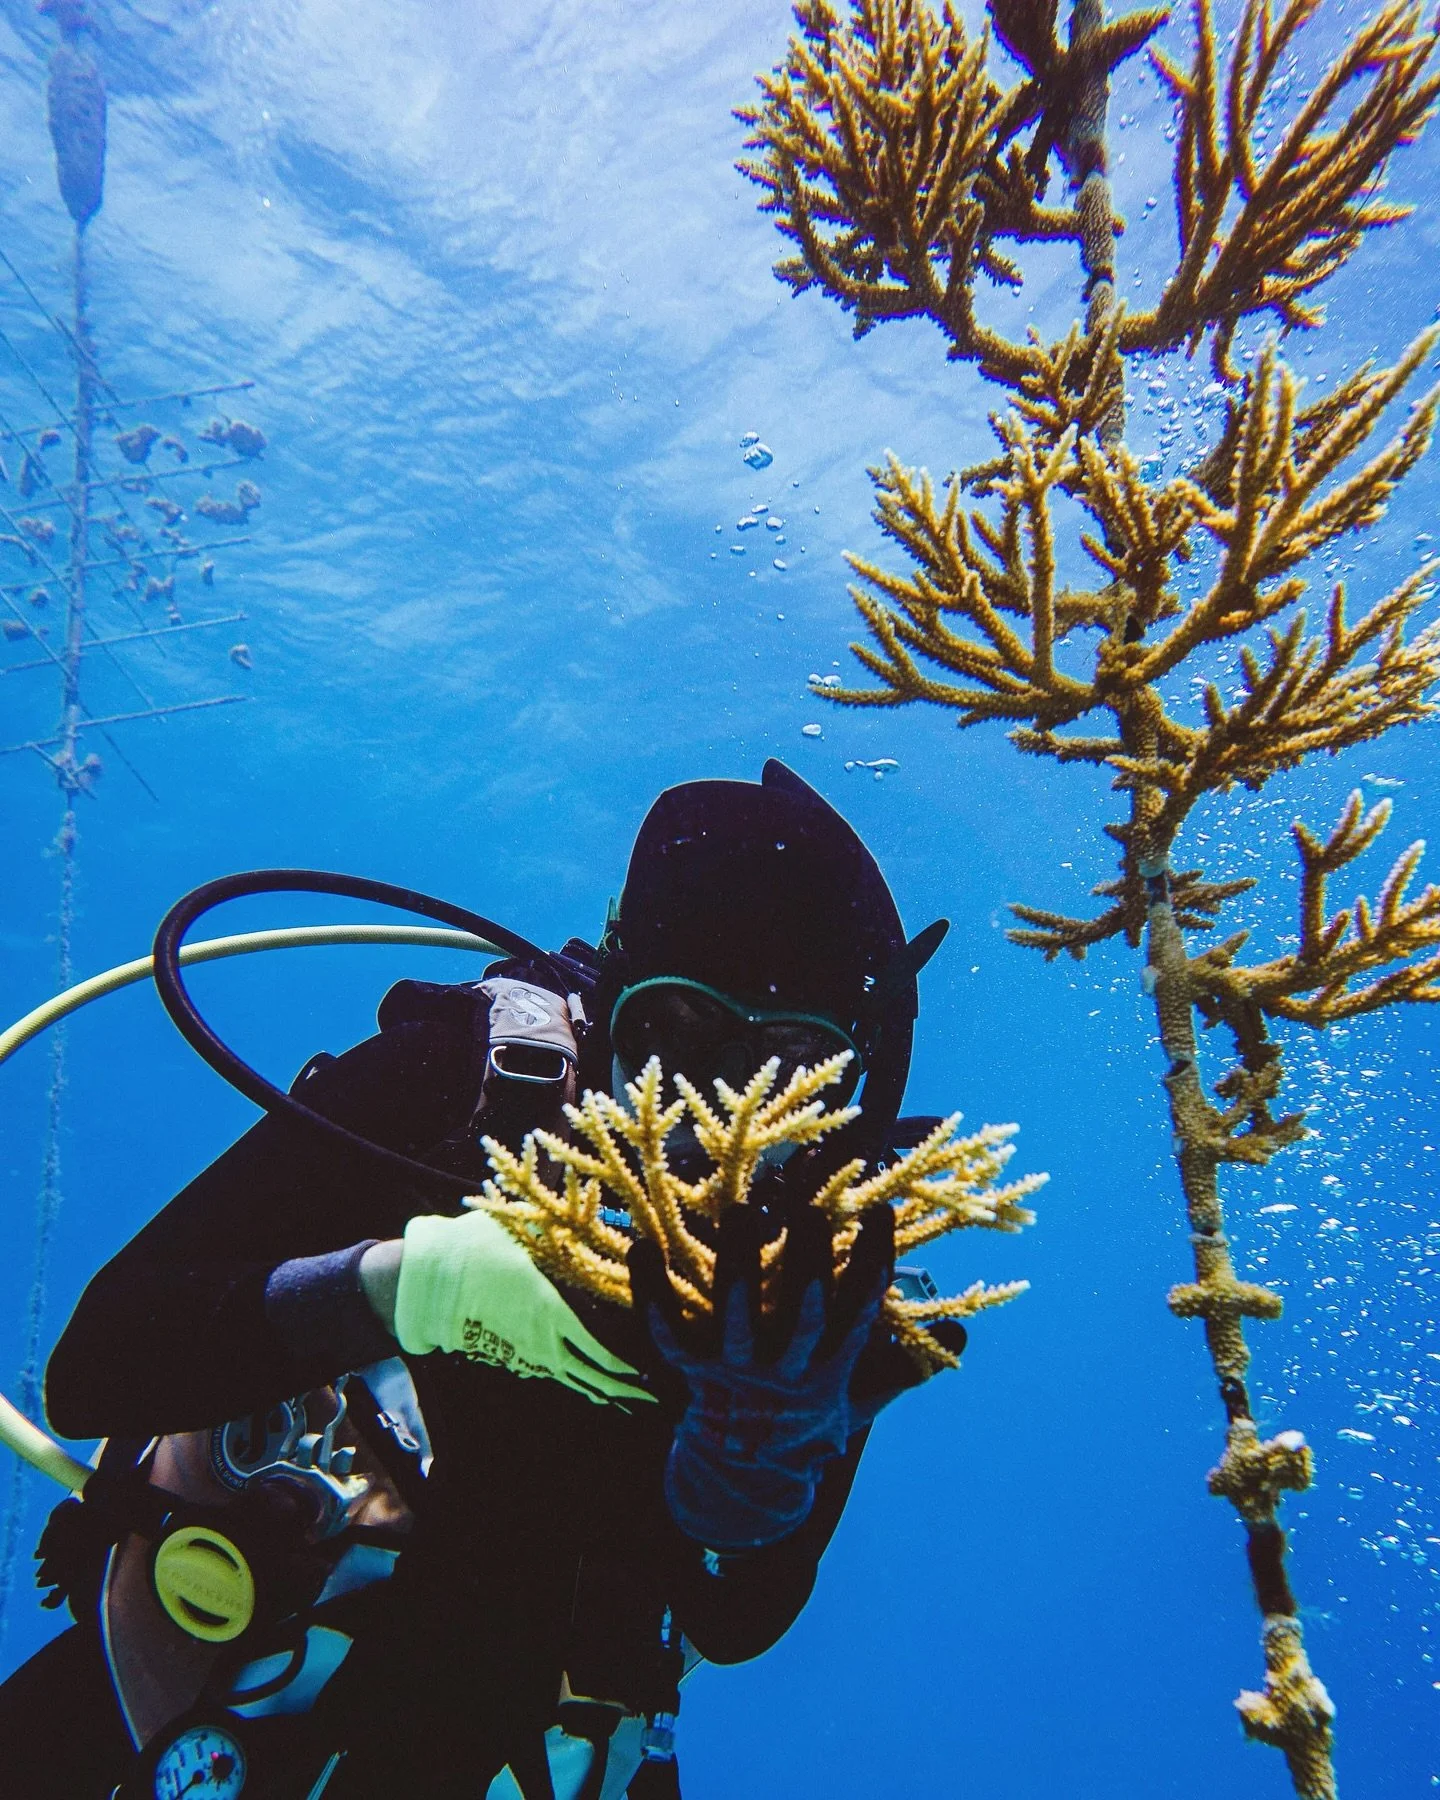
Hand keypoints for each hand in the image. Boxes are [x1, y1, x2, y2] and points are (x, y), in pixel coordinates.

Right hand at [392, 1207, 653, 1406]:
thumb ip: (558, 1225)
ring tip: (640, 1402)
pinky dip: (583, 1383)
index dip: (627, 1358)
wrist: (426, 1282)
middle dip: (628, 1386)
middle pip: (594, 1371)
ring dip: (607, 1390)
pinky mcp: (514, 1356)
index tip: (656, 1366)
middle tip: (661, 1397)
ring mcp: (526, 1351)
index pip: (597, 1341)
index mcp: (548, 1307)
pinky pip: (557, 1373)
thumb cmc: (474, 1248)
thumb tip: (596, 1206)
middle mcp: (541, 1337)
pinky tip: (601, 1390)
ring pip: (576, 1378)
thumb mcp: (519, 1229)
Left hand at [630, 1200, 893, 1549]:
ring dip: (738, 1265)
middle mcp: (784, 1375)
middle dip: (809, 1263)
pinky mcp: (688, 1376)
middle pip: (801, 1316)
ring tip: (739, 1211)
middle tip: (812, 1211)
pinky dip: (652, 1291)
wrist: (740, 1486)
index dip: (873, 1262)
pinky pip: (666, 1331)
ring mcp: (734, 1376)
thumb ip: (903, 1367)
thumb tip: (963, 1333)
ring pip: (737, 1318)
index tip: (880, 1210)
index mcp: (828, 1374)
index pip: (859, 1314)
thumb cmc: (804, 1429)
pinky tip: (645, 1247)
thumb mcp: (858, 1404)